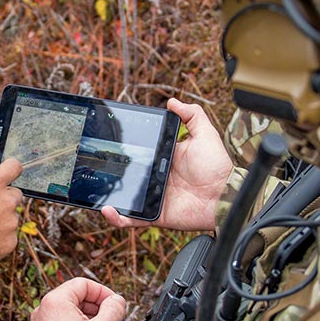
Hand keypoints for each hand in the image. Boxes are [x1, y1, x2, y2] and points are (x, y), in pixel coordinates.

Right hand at [103, 98, 232, 231]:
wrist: (225, 195)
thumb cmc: (217, 166)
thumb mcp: (205, 134)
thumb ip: (192, 115)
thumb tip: (172, 101)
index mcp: (164, 159)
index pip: (139, 152)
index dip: (124, 149)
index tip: (110, 141)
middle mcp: (156, 178)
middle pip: (128, 174)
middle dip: (111, 171)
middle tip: (95, 163)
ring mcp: (154, 198)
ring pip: (125, 197)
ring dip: (109, 195)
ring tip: (95, 189)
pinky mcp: (156, 215)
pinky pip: (133, 219)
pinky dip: (118, 217)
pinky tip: (107, 209)